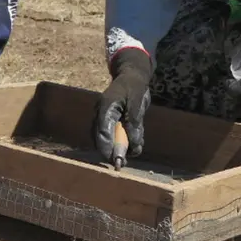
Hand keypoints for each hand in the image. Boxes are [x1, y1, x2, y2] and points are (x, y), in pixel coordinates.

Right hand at [93, 48, 151, 162]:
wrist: (133, 76)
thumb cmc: (134, 86)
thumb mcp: (136, 102)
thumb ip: (134, 123)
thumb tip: (134, 145)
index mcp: (105, 109)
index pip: (102, 132)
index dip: (108, 148)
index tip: (115, 161)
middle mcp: (102, 115)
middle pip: (103, 139)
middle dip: (113, 152)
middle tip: (122, 163)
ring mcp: (107, 119)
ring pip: (110, 140)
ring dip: (123, 147)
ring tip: (136, 150)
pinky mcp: (114, 122)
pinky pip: (117, 136)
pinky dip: (128, 142)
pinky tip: (137, 144)